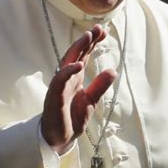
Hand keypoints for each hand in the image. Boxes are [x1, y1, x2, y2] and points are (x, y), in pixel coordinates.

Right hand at [41, 24, 116, 154]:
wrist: (59, 139)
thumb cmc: (72, 119)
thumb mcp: (91, 101)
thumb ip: (100, 86)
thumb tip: (113, 70)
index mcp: (75, 77)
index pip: (84, 55)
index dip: (92, 43)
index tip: (103, 31)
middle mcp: (67, 78)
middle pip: (76, 54)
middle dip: (86, 40)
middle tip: (97, 28)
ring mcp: (60, 86)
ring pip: (67, 62)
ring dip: (76, 49)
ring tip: (87, 37)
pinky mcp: (54, 96)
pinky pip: (60, 81)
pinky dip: (68, 71)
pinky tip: (78, 64)